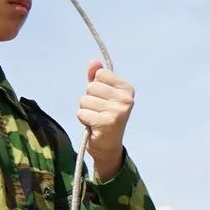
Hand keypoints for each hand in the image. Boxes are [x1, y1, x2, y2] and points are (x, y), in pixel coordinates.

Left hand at [78, 63, 133, 178]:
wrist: (108, 147)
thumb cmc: (104, 117)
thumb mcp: (102, 95)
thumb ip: (97, 77)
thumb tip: (93, 62)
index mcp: (127, 89)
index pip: (100, 73)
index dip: (96, 86)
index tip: (103, 99)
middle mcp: (126, 99)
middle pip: (91, 86)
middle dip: (89, 99)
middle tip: (99, 112)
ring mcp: (118, 111)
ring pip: (84, 100)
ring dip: (86, 111)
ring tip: (96, 119)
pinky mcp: (108, 122)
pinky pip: (82, 113)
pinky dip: (84, 120)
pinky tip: (93, 127)